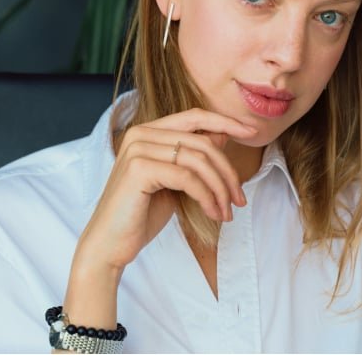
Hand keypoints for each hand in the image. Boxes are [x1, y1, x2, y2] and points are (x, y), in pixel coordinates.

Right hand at [74, 108, 256, 272]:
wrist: (110, 245)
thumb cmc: (142, 213)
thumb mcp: (177, 181)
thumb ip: (194, 156)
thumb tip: (222, 134)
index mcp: (148, 131)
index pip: (195, 116)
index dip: (226, 121)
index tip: (252, 132)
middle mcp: (140, 133)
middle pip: (202, 142)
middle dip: (227, 171)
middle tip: (239, 199)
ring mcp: (138, 148)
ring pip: (199, 160)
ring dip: (220, 189)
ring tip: (227, 212)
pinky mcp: (138, 168)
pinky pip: (188, 178)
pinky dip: (207, 197)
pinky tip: (213, 214)